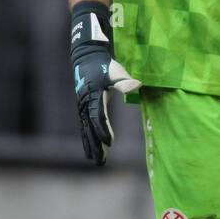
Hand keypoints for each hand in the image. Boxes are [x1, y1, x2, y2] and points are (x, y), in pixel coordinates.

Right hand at [70, 1, 140, 165]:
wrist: (87, 56)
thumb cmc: (104, 65)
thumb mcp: (115, 71)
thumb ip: (124, 81)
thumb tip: (137, 85)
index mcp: (94, 95)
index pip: (98, 117)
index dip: (103, 131)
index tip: (110, 144)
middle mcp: (85, 103)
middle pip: (90, 128)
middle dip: (95, 145)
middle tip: (101, 161)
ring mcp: (82, 106)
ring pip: (86, 129)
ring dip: (91, 145)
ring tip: (96, 161)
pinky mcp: (83, 107)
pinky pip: (84, 126)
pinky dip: (87, 138)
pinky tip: (90, 150)